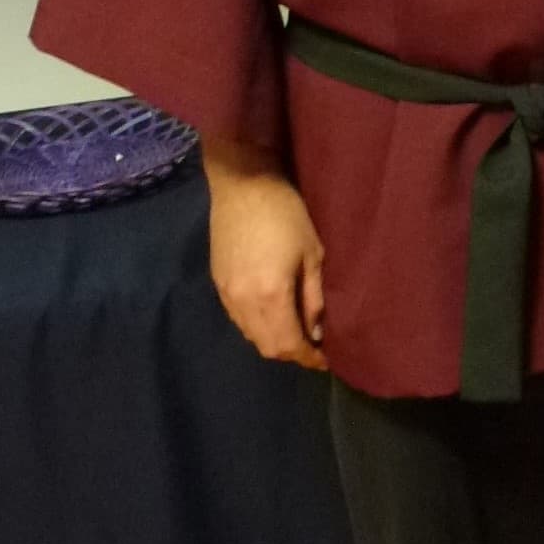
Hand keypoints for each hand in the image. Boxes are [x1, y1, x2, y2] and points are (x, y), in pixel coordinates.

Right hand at [204, 140, 327, 368]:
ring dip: (274, 341)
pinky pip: (239, 319)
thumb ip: (314, 298)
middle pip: (267, 346)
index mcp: (270, 296)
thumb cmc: (286, 214)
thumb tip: (317, 331)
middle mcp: (243, 303)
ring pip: (251, 335)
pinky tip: (274, 315)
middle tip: (314, 348)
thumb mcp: (312, 255)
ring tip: (297, 332)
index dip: (308, 357)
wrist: (243, 184)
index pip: (288, 344)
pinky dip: (258, 326)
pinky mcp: (218, 283)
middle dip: (292, 352)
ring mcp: (226, 294)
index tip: (326, 359)